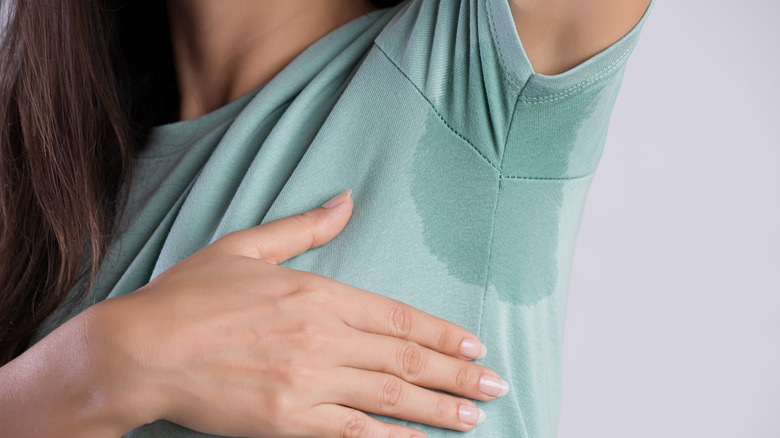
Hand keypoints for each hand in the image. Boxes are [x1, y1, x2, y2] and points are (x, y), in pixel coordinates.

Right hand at [95, 190, 508, 437]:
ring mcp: (307, 382)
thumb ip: (304, 227)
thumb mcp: (246, 247)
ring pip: (390, 397)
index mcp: (317, 293)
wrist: (138, 350)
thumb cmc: (188, 296)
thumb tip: (346, 201)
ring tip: (475, 416)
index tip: (474, 346)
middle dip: (457, 374)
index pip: (397, 317)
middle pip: (405, 359)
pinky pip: (353, 432)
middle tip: (496, 385)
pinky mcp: (287, 419)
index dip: (442, 334)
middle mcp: (322, 337)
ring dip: (439, 409)